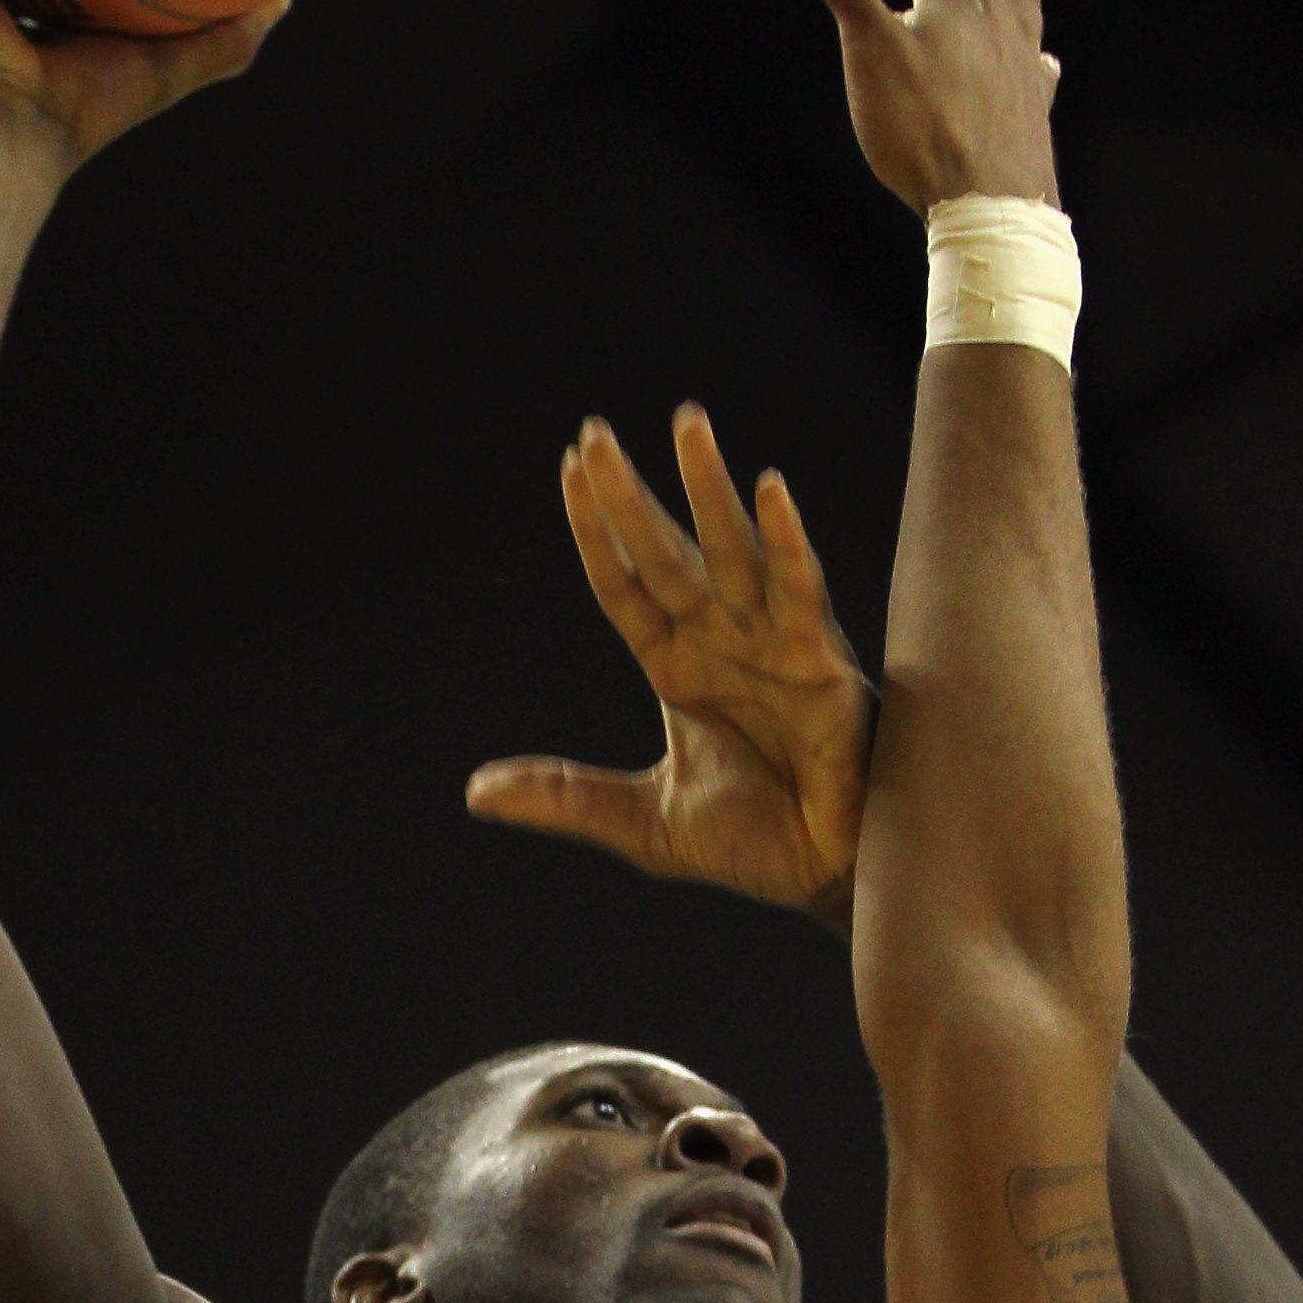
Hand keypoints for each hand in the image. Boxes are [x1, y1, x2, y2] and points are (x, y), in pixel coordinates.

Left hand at [468, 407, 871, 923]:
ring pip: (732, 552)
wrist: (828, 878)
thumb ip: (566, 797)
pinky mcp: (823, 665)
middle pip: (665, 553)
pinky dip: (788, 543)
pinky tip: (769, 490)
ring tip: (686, 424)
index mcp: (676, 667)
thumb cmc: (754, 842)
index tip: (568, 466)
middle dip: (631, 494)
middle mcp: (721, 641)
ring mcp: (773, 645)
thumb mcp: (643, 822)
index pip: (623, 583)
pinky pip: (801, 593)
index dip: (594, 529)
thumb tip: (473, 793)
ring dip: (708, 488)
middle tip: (596, 430)